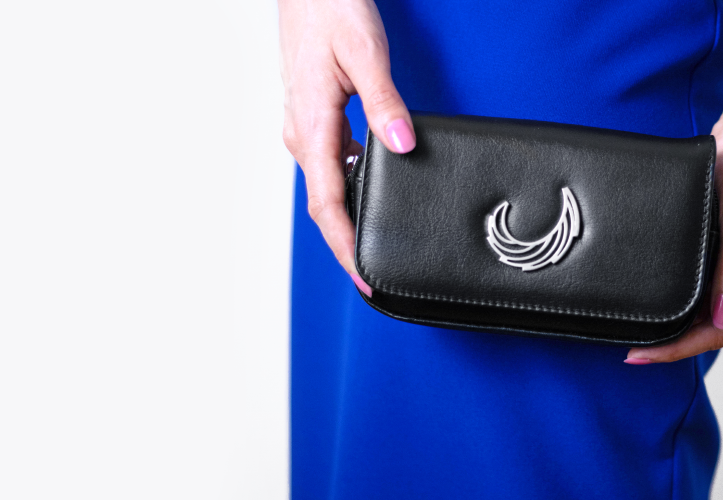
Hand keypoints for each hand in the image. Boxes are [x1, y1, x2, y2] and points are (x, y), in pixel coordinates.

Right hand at [279, 0, 413, 293]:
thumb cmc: (330, 9)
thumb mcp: (366, 53)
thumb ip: (385, 101)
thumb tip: (401, 144)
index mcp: (311, 122)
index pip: (326, 201)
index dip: (345, 244)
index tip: (362, 276)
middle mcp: (302, 131)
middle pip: (325, 201)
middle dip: (349, 241)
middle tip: (377, 273)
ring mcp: (305, 125)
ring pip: (327, 183)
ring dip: (350, 214)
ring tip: (378, 239)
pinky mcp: (314, 117)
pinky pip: (331, 163)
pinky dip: (350, 185)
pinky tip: (374, 186)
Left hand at [626, 123, 722, 363]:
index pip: (721, 328)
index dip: (681, 347)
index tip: (645, 354)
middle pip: (720, 330)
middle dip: (679, 346)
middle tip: (637, 354)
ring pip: (720, 320)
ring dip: (686, 334)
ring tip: (648, 342)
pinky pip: (720, 300)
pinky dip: (695, 313)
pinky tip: (672, 317)